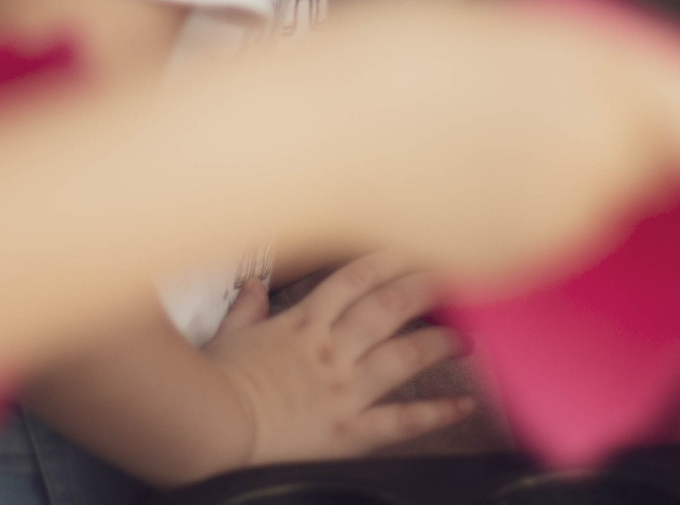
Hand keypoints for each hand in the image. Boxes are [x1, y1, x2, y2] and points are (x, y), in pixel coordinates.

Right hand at [205, 255, 469, 462]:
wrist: (211, 428)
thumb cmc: (213, 385)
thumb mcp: (227, 337)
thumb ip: (246, 310)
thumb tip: (254, 287)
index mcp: (303, 324)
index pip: (356, 279)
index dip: (390, 259)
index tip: (413, 248)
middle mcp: (332, 349)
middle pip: (391, 306)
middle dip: (427, 287)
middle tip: (457, 276)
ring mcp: (344, 389)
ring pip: (405, 355)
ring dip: (441, 343)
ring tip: (468, 338)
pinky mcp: (349, 431)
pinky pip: (401, 420)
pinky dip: (437, 413)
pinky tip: (464, 404)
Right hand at [306, 0, 679, 291]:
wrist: (308, 135)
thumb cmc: (400, 55)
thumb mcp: (528, 21)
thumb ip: (622, 63)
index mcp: (614, 92)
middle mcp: (604, 173)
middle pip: (652, 157)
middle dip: (619, 127)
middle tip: (541, 85)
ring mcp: (559, 230)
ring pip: (598, 195)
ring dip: (570, 167)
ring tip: (488, 123)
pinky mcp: (515, 268)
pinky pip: (548, 232)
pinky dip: (523, 205)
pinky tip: (463, 166)